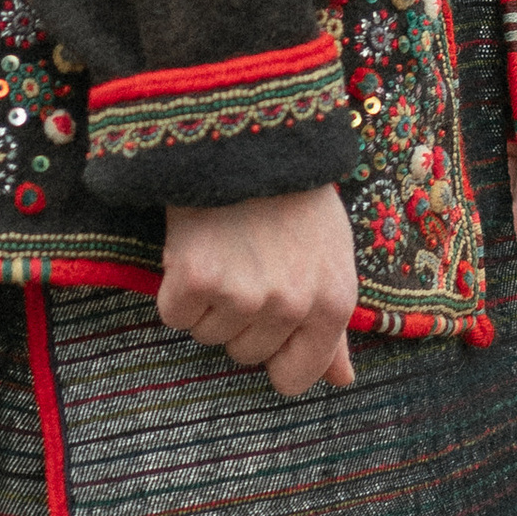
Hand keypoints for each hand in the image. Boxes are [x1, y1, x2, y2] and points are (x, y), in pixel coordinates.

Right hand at [158, 184, 356, 399]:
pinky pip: (174, 313)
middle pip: (244, 354)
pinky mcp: (197, 278)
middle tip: (245, 260)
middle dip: (239, 317)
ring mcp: (243, 294)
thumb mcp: (331, 254)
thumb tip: (343, 382)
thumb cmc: (294, 196)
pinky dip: (174, 286)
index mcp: (332, 303)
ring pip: (208, 335)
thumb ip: (332, 324)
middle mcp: (292, 305)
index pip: (294, 378)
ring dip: (207, 300)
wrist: (249, 133)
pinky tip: (194, 245)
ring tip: (224, 246)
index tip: (266, 315)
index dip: (274, 351)